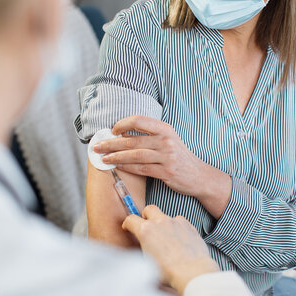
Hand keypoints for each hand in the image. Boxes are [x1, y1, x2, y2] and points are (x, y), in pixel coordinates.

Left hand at [94, 116, 209, 197]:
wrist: (199, 175)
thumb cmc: (179, 156)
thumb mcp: (168, 140)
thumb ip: (149, 135)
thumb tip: (122, 133)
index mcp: (165, 129)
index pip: (139, 120)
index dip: (122, 124)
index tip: (111, 130)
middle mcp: (166, 140)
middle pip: (133, 140)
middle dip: (112, 143)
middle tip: (97, 146)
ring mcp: (167, 156)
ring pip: (135, 155)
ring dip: (116, 156)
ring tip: (103, 158)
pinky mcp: (167, 172)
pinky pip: (142, 169)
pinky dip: (127, 167)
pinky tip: (118, 166)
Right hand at [122, 205, 219, 293]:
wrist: (191, 272)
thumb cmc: (169, 271)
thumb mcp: (146, 262)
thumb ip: (142, 248)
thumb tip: (142, 247)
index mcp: (146, 230)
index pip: (131, 219)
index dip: (128, 224)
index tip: (129, 227)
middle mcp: (160, 222)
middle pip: (149, 209)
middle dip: (146, 216)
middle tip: (147, 226)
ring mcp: (175, 222)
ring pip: (165, 216)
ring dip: (163, 224)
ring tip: (166, 238)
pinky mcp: (188, 225)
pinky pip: (179, 221)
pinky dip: (177, 227)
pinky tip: (178, 238)